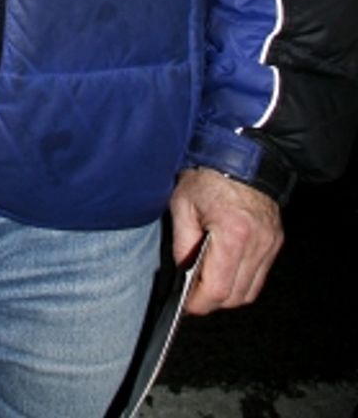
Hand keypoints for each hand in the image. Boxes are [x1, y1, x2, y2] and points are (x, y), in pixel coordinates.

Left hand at [169, 167, 282, 314]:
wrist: (241, 153)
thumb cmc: (209, 174)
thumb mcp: (183, 203)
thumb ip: (183, 243)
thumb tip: (184, 272)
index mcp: (233, 234)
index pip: (218, 288)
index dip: (199, 302)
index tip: (186, 305)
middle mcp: (258, 244)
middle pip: (236, 296)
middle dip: (212, 301)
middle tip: (193, 294)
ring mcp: (270, 244)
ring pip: (250, 291)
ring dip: (228, 293)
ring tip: (207, 281)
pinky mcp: (275, 242)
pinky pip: (259, 275)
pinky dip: (241, 280)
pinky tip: (224, 269)